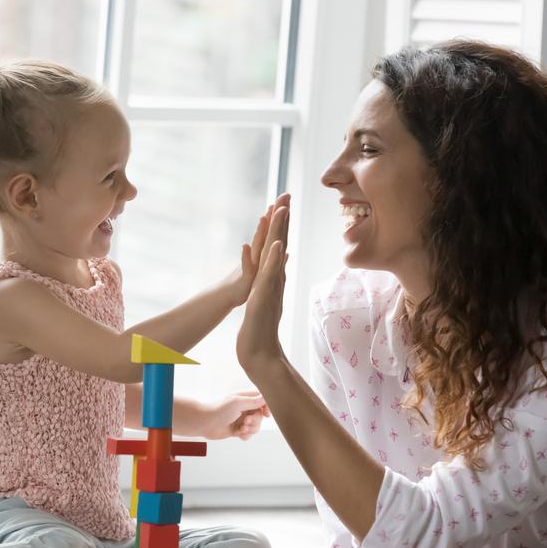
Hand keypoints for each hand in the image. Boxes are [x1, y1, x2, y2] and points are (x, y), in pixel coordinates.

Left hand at [198, 390, 271, 439]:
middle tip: (246, 421)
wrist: (205, 423)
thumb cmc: (220, 410)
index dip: (267, 407)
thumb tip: (267, 397)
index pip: (262, 400)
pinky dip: (245, 435)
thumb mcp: (239, 403)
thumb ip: (254, 401)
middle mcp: (244, 408)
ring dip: (250, 429)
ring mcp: (241, 419)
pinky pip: (248, 434)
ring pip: (256, 426)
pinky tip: (238, 434)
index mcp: (245, 398)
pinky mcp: (237, 429)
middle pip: (260, 415)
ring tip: (241, 428)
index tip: (266, 414)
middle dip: (255, 421)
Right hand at [224, 194, 290, 305]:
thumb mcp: (263, 268)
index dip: (280, 215)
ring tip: (264, 217)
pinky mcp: (244, 276)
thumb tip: (281, 242)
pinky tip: (245, 246)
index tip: (286, 197)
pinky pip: (245, 266)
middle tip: (282, 196)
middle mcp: (256, 253)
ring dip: (259, 231)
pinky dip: (246, 257)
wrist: (230, 295)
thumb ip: (272, 253)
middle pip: (266, 231)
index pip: (274, 231)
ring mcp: (249, 263)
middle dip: (274, 214)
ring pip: (255, 245)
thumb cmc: (247, 281)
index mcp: (263, 252)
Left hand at [236, 202, 289, 375]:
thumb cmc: (259, 329)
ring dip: (281, 232)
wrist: (260, 353)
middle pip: (281, 243)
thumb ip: (272, 285)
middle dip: (283, 219)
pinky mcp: (265, 296)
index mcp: (273, 278)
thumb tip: (278, 272)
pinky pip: (271, 274)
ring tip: (284, 209)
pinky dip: (275, 259)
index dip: (280, 225)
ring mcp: (272, 287)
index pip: (278, 246)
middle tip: (287, 194)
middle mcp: (275, 279)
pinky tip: (278, 245)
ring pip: (277, 254)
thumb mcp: (264, 301)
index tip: (282, 202)